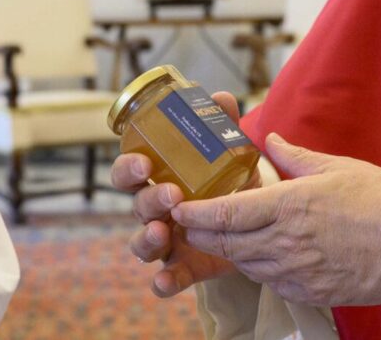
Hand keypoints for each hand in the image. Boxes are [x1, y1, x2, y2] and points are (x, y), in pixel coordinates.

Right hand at [111, 91, 253, 297]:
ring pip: (141, 243)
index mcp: (158, 178)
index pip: (127, 170)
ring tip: (161, 232)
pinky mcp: (183, 266)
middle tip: (170, 194)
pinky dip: (163, 282)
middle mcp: (155, 209)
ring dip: (146, 239)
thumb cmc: (228, 181)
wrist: (253, 224)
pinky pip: (165, 278)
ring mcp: (166, 240)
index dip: (127, 166)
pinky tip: (164, 283)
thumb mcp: (228, 155)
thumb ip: (221, 126)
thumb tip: (219, 98)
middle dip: (146, 199)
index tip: (145, 163)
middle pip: (135, 204)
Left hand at [171, 133, 380, 307]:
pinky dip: (261, 269)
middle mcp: (286, 243)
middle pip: (227, 244)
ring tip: (225, 238)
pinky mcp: (312, 294)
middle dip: (204, 234)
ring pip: (246, 266)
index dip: (194, 214)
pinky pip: (273, 283)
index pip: (225, 214)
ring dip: (232, 252)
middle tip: (189, 224)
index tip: (178, 209)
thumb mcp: (337, 167)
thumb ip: (294, 157)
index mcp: (289, 206)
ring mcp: (298, 273)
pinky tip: (265, 257)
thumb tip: (268, 139)